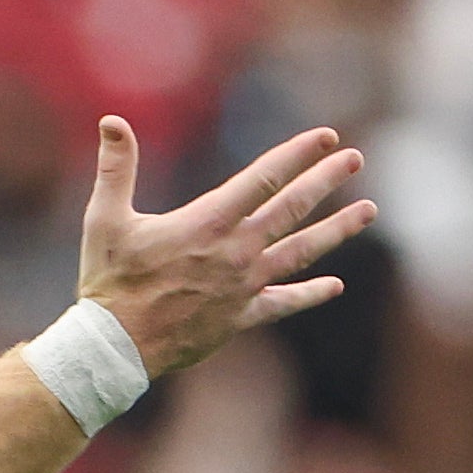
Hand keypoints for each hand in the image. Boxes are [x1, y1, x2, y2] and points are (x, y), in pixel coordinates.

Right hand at [73, 117, 373, 379]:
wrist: (115, 351)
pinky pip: (283, 303)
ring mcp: (243, 286)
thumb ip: (116, 169)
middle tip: (355, 160)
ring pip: (301, 251)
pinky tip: (334, 285)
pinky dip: (309, 294)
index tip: (327, 136)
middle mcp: (236, 251)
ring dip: (337, 229)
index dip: (298, 153)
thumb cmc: (109, 283)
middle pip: (293, 208)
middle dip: (327, 180)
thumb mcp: (105, 220)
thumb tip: (111, 121)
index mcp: (208, 222)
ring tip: (367, 210)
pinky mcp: (240, 318)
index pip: (265, 177)